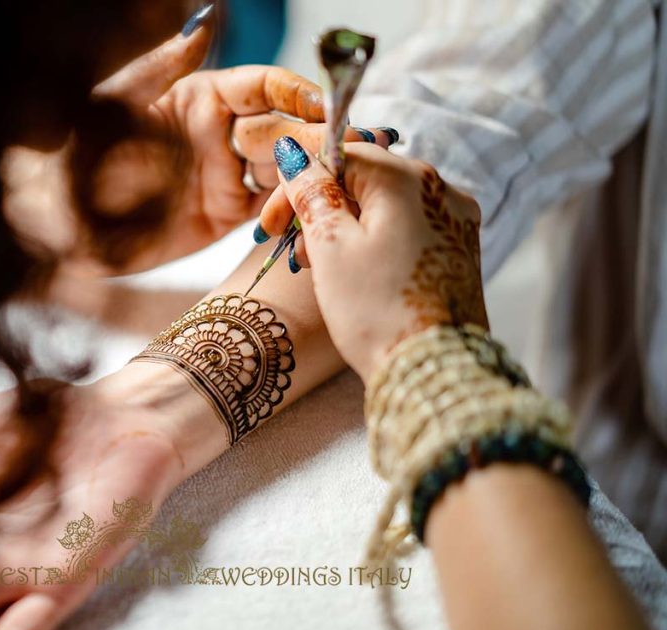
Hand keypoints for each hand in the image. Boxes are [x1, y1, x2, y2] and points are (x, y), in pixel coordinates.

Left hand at [4, 13, 392, 273]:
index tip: (323, 105)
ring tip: (328, 188)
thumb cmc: (76, 147)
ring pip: (285, 170)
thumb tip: (207, 18)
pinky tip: (300, 216)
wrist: (55, 217)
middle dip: (315, 138)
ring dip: (310, 176)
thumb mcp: (119, 97)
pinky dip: (290, 211)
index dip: (298, 93)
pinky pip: (269, 209)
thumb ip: (166, 62)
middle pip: (285, 129)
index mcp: (202, 95)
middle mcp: (221, 133)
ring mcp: (226, 175)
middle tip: (345, 152)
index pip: (265, 86)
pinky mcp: (224, 216)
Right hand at [264, 136, 486, 379]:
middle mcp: (441, 191)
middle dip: (321, 207)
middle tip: (290, 247)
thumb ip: (311, 193)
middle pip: (364, 179)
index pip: (341, 155)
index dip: (298, 183)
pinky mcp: (458, 251)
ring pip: (384, 206)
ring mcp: (455, 222)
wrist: (430, 371)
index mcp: (408, 179)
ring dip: (344, 227)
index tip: (273, 222)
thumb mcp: (330, 247)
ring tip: (318, 266)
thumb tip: (295, 155)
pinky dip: (373, 242)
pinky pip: (406, 229)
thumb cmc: (378, 310)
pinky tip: (353, 272)